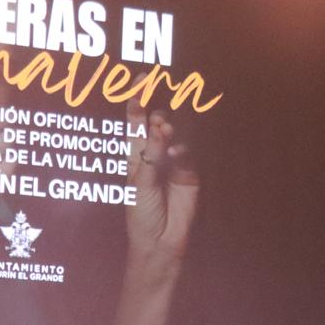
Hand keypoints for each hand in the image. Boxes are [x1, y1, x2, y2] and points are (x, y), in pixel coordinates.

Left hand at [111, 104, 199, 324]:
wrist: (160, 243)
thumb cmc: (141, 216)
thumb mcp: (139, 185)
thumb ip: (150, 155)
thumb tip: (159, 127)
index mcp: (135, 156)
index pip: (135, 122)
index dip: (137, 101)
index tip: (139, 80)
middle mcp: (154, 156)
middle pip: (157, 125)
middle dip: (157, 114)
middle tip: (156, 114)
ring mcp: (173, 164)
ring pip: (175, 137)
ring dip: (169, 130)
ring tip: (163, 128)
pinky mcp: (190, 175)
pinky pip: (187, 156)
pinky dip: (182, 150)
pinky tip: (176, 152)